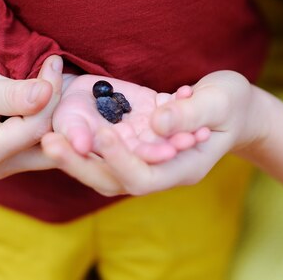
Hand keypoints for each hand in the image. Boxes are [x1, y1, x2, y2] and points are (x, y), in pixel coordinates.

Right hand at [0, 50, 63, 179]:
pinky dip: (51, 116)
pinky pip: (43, 138)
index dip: (51, 94)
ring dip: (60, 113)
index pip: (37, 128)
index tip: (53, 61)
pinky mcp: (12, 153)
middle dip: (63, 110)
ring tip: (64, 81)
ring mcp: (6, 163)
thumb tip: (47, 94)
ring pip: (51, 143)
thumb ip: (13, 94)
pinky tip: (54, 93)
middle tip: (69, 74)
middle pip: (49, 142)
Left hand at [41, 71, 255, 195]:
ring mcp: (149, 161)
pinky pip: (107, 155)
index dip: (121, 159)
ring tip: (48, 138)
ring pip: (105, 172)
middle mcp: (162, 170)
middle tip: (51, 142)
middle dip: (82, 165)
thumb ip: (191, 112)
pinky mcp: (139, 148)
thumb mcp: (220, 101)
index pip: (145, 177)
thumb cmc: (231, 104)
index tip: (102, 132)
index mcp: (185, 167)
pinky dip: (85, 145)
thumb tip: (157, 123)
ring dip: (76, 158)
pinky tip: (63, 130)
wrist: (234, 109)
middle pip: (115, 182)